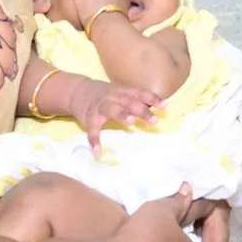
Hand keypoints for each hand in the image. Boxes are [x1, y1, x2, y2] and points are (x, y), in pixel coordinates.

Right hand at [37, 70, 165, 151]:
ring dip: (121, 115)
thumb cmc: (106, 95)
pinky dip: (94, 139)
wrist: (77, 91)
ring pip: (111, 109)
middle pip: (129, 102)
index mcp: (123, 92)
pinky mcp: (88, 117)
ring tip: (130, 123)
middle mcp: (113, 97)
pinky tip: (98, 150)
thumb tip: (160, 110)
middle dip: (141, 110)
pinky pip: (92, 129)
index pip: (140, 93)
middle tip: (153, 120)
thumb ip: (137, 101)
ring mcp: (100, 106)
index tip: (165, 107)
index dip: (152, 99)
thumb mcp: (122, 93)